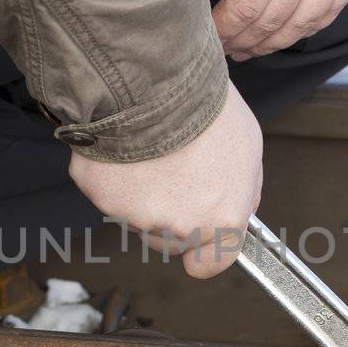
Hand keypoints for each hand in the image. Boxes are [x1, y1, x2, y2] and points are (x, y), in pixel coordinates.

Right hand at [69, 81, 262, 278]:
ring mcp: (134, 215)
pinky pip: (106, 191)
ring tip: (151, 149)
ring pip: (136, 216)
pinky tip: (126, 142)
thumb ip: (243, 189)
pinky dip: (113, 173)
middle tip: (174, 173)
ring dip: (141, 192)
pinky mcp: (99, 194)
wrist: (156, 81)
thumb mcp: (248, 148)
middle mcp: (177, 227)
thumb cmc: (206, 109)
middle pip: (169, 240)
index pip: (209, 265)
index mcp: (219, 220)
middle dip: (170, 217)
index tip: (200, 243)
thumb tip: (239, 208)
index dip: (204, 253)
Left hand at [185, 0, 347, 60]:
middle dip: (244, 40)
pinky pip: (334, 8)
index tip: (207, 32)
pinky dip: (308, 25)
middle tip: (223, 47)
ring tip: (251, 44)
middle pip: (274, 22)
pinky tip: (288, 27)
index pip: (246, 7)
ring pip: (306, 24)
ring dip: (275, 40)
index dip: (223, 28)